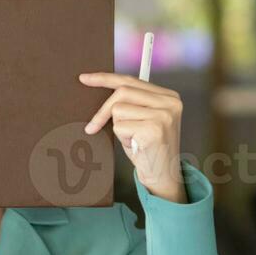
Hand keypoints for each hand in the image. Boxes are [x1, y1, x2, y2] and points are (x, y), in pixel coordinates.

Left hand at [79, 72, 185, 202]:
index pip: (131, 80)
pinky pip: (120, 126)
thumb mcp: (142, 119)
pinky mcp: (154, 129)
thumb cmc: (148, 148)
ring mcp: (163, 115)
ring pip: (119, 110)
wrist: (163, 176)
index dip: (105, 78)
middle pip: (122, 92)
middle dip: (103, 110)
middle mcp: (170, 102)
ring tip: (133, 139)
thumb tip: (103, 89)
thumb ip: (132, 102)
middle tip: (93, 126)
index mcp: (169, 96)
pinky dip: (122, 138)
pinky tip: (136, 145)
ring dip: (119, 128)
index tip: (85, 78)